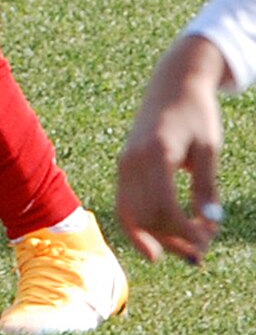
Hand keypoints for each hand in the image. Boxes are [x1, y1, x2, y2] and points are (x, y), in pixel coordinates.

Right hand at [116, 36, 227, 264]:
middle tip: (201, 251)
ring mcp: (125, 162)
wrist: (175, 83)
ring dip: (158, 238)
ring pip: (132, 215)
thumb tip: (210, 223)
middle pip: (146, 216)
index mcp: (156, 152)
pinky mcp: (124, 164)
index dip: (185, 232)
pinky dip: (140, 227)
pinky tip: (156, 246)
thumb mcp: (209, 148)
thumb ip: (207, 187)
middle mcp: (133, 159)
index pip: (165, 207)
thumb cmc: (197, 113)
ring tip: (185, 248)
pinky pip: (125, 204)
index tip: (207, 241)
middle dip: (173, 240)